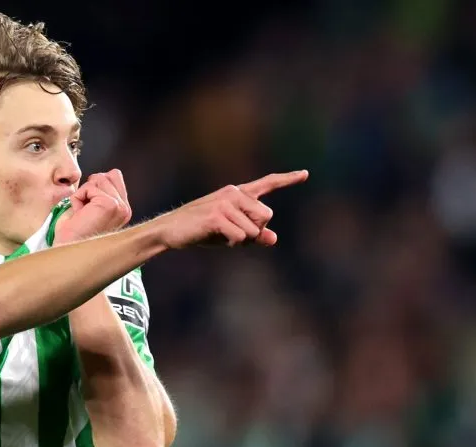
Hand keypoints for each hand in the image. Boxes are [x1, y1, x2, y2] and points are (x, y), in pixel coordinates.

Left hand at [54, 169, 132, 245]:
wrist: (67, 250)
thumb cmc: (74, 235)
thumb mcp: (91, 208)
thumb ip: (101, 192)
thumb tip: (100, 175)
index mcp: (122, 210)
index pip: (114, 176)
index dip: (95, 186)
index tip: (88, 207)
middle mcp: (124, 209)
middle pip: (105, 175)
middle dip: (89, 189)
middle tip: (84, 212)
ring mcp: (119, 206)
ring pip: (97, 179)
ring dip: (83, 195)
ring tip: (82, 214)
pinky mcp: (109, 205)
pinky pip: (88, 188)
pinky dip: (78, 199)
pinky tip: (80, 215)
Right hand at [158, 170, 308, 248]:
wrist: (170, 231)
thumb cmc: (201, 231)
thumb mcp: (230, 233)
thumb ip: (253, 234)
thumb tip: (273, 239)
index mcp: (237, 193)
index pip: (267, 184)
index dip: (287, 180)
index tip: (305, 174)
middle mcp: (234, 193)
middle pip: (266, 216)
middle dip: (255, 232)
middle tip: (233, 235)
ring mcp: (225, 203)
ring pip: (253, 230)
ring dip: (241, 240)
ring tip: (221, 236)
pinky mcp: (217, 216)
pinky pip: (240, 236)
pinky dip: (231, 243)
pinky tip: (216, 238)